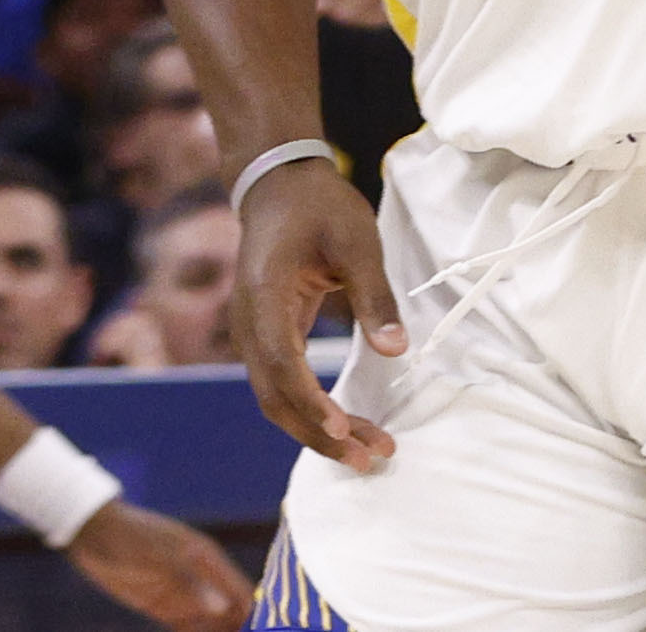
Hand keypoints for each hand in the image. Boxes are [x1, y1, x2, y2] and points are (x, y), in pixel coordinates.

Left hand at [66, 502, 250, 630]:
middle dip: (237, 628)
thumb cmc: (130, 538)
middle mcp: (199, 577)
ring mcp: (179, 591)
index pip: (240, 592)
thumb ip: (189, 584)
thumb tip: (222, 610)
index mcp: (206, 559)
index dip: (253, 614)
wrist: (93, 532)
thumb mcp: (159, 559)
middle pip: (227, 610)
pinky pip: (184, 626)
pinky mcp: (159, 604)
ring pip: (208, 622)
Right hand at [231, 160, 403, 472]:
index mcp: (264, 298)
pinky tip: (345, 427)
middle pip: (275, 398)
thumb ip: (374, 296)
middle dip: (320, 434)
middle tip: (369, 459)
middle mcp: (248, 326)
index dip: (311, 401)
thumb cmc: (319, 208)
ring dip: (316, 430)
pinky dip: (310, 411)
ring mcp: (252, 335)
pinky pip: (282, 386)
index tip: (343, 428)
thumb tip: (397, 351)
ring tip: (366, 453)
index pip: (283, 364)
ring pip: (276, 399)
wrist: (278, 186)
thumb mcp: (357, 241)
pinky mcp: (266, 338)